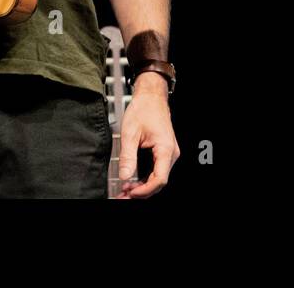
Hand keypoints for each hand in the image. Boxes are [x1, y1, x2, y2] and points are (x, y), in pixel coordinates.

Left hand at [115, 75, 179, 197]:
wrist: (151, 97)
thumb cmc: (143, 109)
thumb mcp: (130, 133)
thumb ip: (128, 156)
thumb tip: (124, 176)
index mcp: (165, 149)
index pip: (159, 179)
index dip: (144, 190)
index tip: (129, 193)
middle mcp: (171, 154)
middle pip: (159, 182)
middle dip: (141, 192)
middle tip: (122, 196)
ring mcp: (168, 154)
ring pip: (157, 178)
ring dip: (141, 187)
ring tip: (124, 191)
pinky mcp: (163, 153)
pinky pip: (155, 171)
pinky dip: (144, 179)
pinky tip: (131, 182)